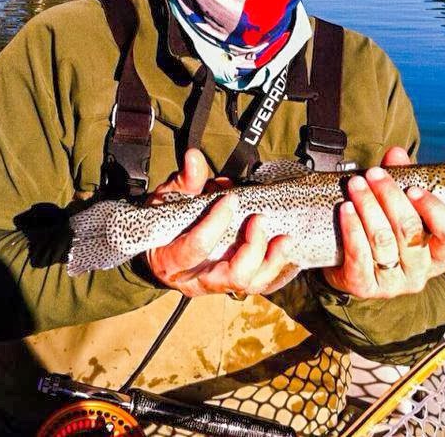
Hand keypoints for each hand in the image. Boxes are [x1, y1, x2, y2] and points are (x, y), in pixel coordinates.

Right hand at [144, 149, 297, 297]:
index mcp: (171, 261)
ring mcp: (215, 286)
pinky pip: (258, 283)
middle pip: (232, 275)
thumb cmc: (163, 223)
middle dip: (252, 247)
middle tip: (259, 218)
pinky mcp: (231, 284)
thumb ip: (183, 181)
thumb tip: (194, 158)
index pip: (198, 247)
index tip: (230, 198)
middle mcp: (195, 281)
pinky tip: (284, 248)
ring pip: (249, 283)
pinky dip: (274, 266)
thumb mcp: (167, 200)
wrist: (160, 247)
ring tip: (284, 238)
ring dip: (270, 260)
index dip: (216, 223)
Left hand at [321, 146, 444, 299]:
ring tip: (356, 185)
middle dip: (390, 197)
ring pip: (382, 240)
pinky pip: (359, 255)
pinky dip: (352, 228)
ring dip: (368, 207)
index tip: (413, 188)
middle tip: (374, 175)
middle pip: (410, 231)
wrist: (349, 267)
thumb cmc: (382, 231)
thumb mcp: (395, 207)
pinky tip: (345, 209)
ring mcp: (393, 284)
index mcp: (437, 254)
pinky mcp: (365, 287)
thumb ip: (400, 180)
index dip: (434, 210)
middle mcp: (420, 272)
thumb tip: (397, 153)